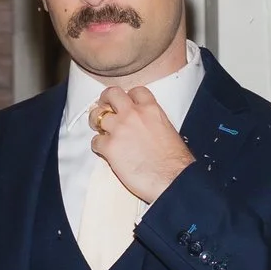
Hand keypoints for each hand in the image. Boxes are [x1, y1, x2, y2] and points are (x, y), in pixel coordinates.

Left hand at [90, 86, 194, 202]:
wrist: (173, 178)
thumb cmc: (175, 161)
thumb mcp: (168, 130)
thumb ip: (152, 122)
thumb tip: (145, 127)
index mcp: (151, 109)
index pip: (135, 91)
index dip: (128, 96)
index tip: (125, 104)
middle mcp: (133, 114)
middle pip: (112, 94)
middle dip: (105, 100)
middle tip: (104, 108)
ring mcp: (119, 129)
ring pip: (97, 116)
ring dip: (96, 123)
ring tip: (100, 131)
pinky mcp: (110, 147)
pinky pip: (95, 141)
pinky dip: (98, 146)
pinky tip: (105, 152)